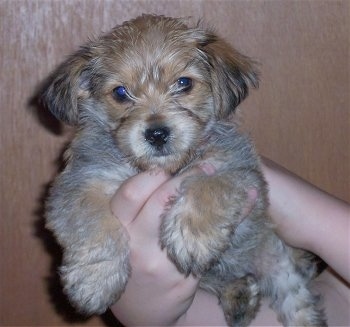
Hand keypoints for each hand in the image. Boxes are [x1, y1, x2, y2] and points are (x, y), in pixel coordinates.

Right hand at [109, 166, 257, 325]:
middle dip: (187, 177)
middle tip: (207, 165)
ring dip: (214, 195)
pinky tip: (248, 202)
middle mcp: (136, 245)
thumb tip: (160, 170)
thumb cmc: (131, 265)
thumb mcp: (121, 239)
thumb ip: (132, 211)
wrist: (143, 314)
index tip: (171, 164)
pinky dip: (233, 219)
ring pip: (191, 220)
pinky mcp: (184, 276)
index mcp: (117, 231)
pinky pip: (212, 242)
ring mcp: (160, 262)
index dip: (153, 173)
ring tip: (230, 180)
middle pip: (161, 200)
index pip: (131, 192)